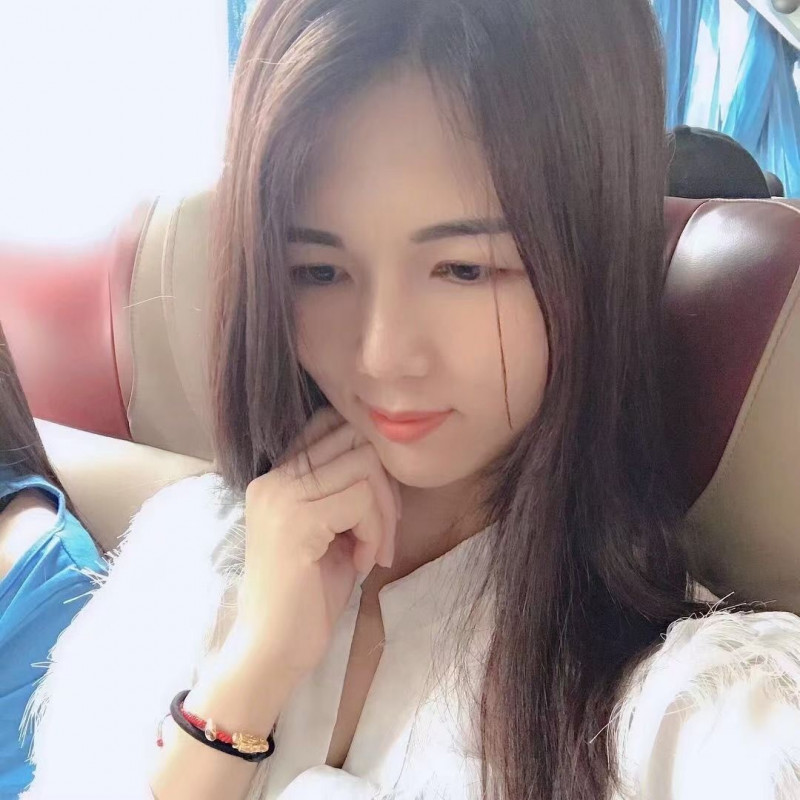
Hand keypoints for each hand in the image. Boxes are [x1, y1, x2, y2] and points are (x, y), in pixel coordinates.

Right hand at [230, 407, 401, 677]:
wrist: (272, 651)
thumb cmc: (307, 596)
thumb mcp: (332, 531)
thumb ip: (348, 491)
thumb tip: (388, 463)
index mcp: (277, 477)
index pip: (332, 425)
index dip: (369, 458)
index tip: (377, 506)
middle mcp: (273, 478)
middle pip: (355, 439)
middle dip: (386, 485)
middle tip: (386, 531)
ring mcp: (281, 496)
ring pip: (365, 466)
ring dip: (384, 512)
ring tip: (376, 551)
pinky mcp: (296, 522)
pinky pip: (361, 501)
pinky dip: (376, 532)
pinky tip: (364, 564)